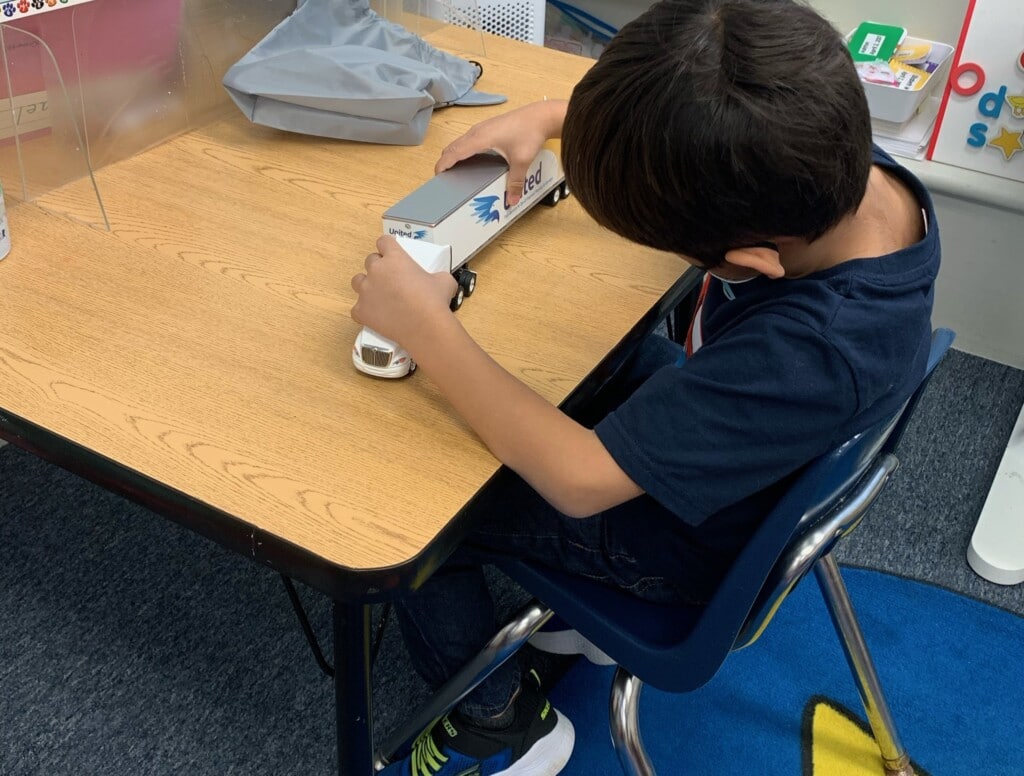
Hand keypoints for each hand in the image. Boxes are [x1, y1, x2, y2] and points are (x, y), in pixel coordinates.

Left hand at [350, 236, 456, 344]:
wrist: (425, 327)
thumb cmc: (434, 301)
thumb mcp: (444, 280)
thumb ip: (437, 274)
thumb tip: (439, 279)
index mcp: (395, 258)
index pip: (383, 241)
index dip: (387, 247)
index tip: (391, 253)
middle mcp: (376, 270)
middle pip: (370, 260)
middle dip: (378, 267)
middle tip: (390, 278)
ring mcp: (366, 291)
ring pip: (357, 281)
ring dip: (366, 285)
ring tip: (378, 294)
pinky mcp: (361, 311)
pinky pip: (356, 308)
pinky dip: (364, 311)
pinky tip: (375, 315)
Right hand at [435, 100, 566, 205]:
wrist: (541, 116)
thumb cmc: (529, 134)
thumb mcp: (522, 161)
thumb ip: (515, 182)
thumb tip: (512, 201)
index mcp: (479, 138)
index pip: (454, 152)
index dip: (443, 164)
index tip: (437, 176)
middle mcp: (477, 131)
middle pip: (453, 147)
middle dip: (446, 162)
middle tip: (446, 179)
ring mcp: (482, 127)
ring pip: (460, 142)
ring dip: (454, 155)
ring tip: (456, 171)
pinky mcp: (488, 127)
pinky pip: (468, 139)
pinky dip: (463, 150)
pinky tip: (471, 160)